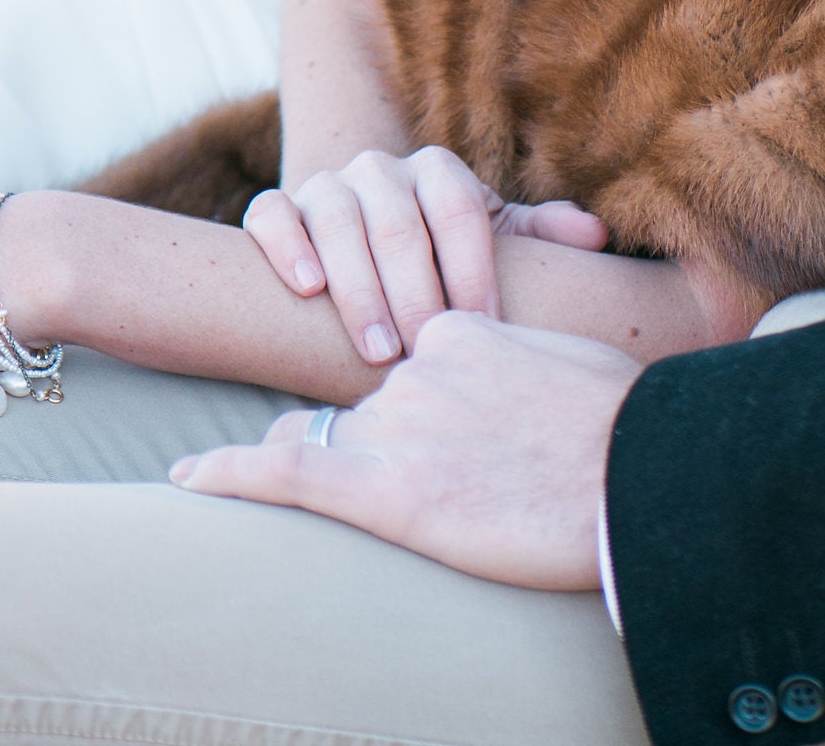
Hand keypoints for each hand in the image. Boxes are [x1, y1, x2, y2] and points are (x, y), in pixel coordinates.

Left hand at [169, 309, 634, 591]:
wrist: (637, 477)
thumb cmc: (624, 427)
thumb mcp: (572, 363)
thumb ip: (523, 353)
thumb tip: (527, 360)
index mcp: (460, 329)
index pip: (401, 354)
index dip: (401, 394)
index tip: (420, 424)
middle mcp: (416, 367)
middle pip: (364, 402)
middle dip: (375, 437)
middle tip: (430, 472)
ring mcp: (397, 426)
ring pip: (332, 438)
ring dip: (334, 464)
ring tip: (368, 495)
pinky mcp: (387, 491)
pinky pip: (288, 476)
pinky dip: (231, 475)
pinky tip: (187, 479)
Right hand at [245, 146, 608, 364]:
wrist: (368, 246)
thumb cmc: (445, 260)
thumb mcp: (494, 244)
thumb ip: (542, 237)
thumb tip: (597, 234)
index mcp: (438, 172)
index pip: (458, 211)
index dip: (471, 268)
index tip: (484, 327)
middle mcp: (380, 168)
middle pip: (397, 222)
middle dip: (414, 290)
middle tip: (427, 350)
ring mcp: (326, 185)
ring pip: (337, 220)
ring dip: (358, 286)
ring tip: (378, 346)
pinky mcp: (279, 205)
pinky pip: (272, 214)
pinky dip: (287, 245)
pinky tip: (308, 289)